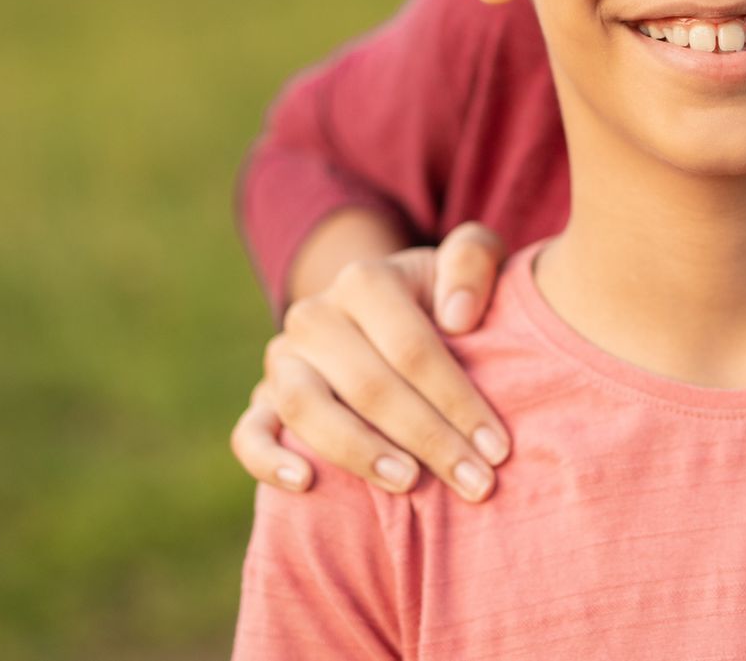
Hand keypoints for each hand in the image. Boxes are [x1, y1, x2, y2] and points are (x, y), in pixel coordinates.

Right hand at [228, 222, 511, 500]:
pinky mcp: (262, 400)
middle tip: (477, 483)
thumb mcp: (469, 264)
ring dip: (360, 452)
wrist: (389, 316)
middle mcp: (315, 315)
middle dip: (429, 439)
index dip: (458, 400)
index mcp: (365, 280)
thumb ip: (473, 261)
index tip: (497, 447)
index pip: (412, 348)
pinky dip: (268, 459)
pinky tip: (306, 483)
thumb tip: (456, 316)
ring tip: (409, 483)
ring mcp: (283, 359)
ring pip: (306, 407)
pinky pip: (248, 432)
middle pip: (369, 384)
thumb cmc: (444, 299)